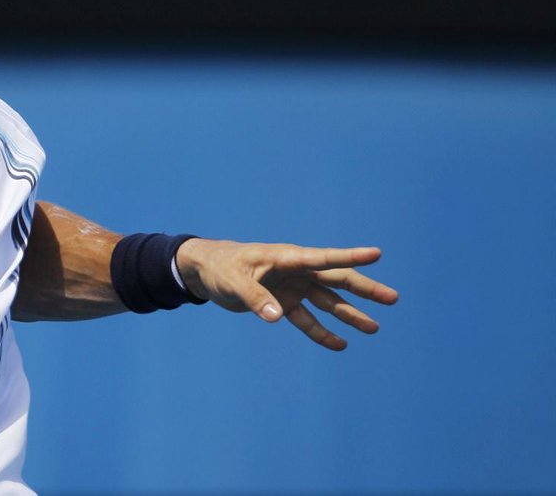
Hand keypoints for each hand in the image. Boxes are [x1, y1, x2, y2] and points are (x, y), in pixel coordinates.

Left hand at [174, 239, 398, 350]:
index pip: (324, 258)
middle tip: (392, 298)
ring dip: (349, 315)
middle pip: (336, 280)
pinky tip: (339, 344)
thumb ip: (256, 297)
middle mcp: (295, 272)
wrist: (206, 271)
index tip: (377, 254)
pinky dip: (321, 332)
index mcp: (287, 258)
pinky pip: (307, 319)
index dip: (350, 256)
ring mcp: (292, 287)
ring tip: (373, 328)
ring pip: (327, 302)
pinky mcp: (283, 303)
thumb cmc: (221, 267)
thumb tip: (277, 316)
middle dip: (364, 290)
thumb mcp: (234, 281)